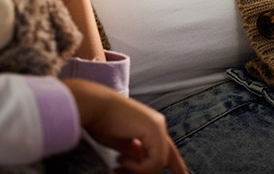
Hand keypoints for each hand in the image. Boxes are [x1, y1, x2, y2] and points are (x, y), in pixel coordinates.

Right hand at [64, 79, 187, 173]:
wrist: (96, 106)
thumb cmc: (102, 121)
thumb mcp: (122, 144)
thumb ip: (135, 153)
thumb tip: (140, 161)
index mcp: (152, 126)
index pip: (168, 151)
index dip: (177, 166)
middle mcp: (158, 125)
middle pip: (164, 159)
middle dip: (144, 172)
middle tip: (121, 171)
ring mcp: (158, 126)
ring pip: (159, 163)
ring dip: (137, 170)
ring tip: (119, 163)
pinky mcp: (154, 129)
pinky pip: (154, 160)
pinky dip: (138, 166)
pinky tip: (122, 159)